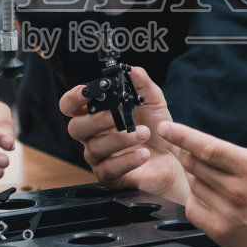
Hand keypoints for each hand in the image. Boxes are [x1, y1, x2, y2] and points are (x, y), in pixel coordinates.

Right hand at [59, 66, 188, 202]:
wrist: (175, 159)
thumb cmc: (158, 130)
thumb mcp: (153, 102)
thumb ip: (141, 84)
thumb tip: (130, 69)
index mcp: (97, 115)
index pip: (71, 106)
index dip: (73, 98)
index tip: (87, 91)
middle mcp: (93, 136)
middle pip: (76, 128)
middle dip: (97, 120)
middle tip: (120, 115)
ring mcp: (99, 158)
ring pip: (94, 148)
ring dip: (120, 139)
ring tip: (144, 133)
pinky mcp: (110, 177)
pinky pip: (109, 169)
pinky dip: (127, 160)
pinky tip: (143, 154)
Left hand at [161, 81, 246, 246]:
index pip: (207, 147)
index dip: (183, 136)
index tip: (166, 128)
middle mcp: (237, 191)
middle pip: (196, 165)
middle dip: (186, 153)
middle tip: (182, 147)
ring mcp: (228, 214)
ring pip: (195, 186)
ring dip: (193, 175)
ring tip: (202, 170)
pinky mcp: (224, 234)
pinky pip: (194, 211)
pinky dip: (193, 199)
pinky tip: (203, 194)